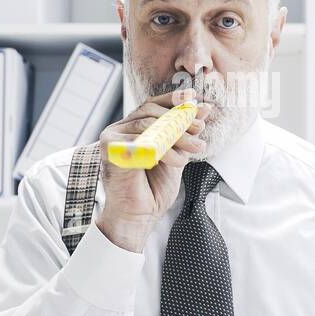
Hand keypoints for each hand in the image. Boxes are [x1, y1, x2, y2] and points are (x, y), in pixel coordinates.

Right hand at [94, 88, 211, 252]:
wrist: (139, 217)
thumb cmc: (153, 189)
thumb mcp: (176, 155)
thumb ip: (185, 133)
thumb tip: (204, 109)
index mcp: (133, 128)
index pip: (152, 105)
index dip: (173, 99)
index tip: (195, 98)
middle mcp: (120, 130)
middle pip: (151, 111)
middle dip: (180, 118)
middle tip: (200, 128)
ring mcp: (112, 138)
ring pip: (149, 124)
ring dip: (177, 135)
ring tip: (195, 148)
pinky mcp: (110, 149)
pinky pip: (141, 140)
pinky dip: (164, 149)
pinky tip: (176, 161)